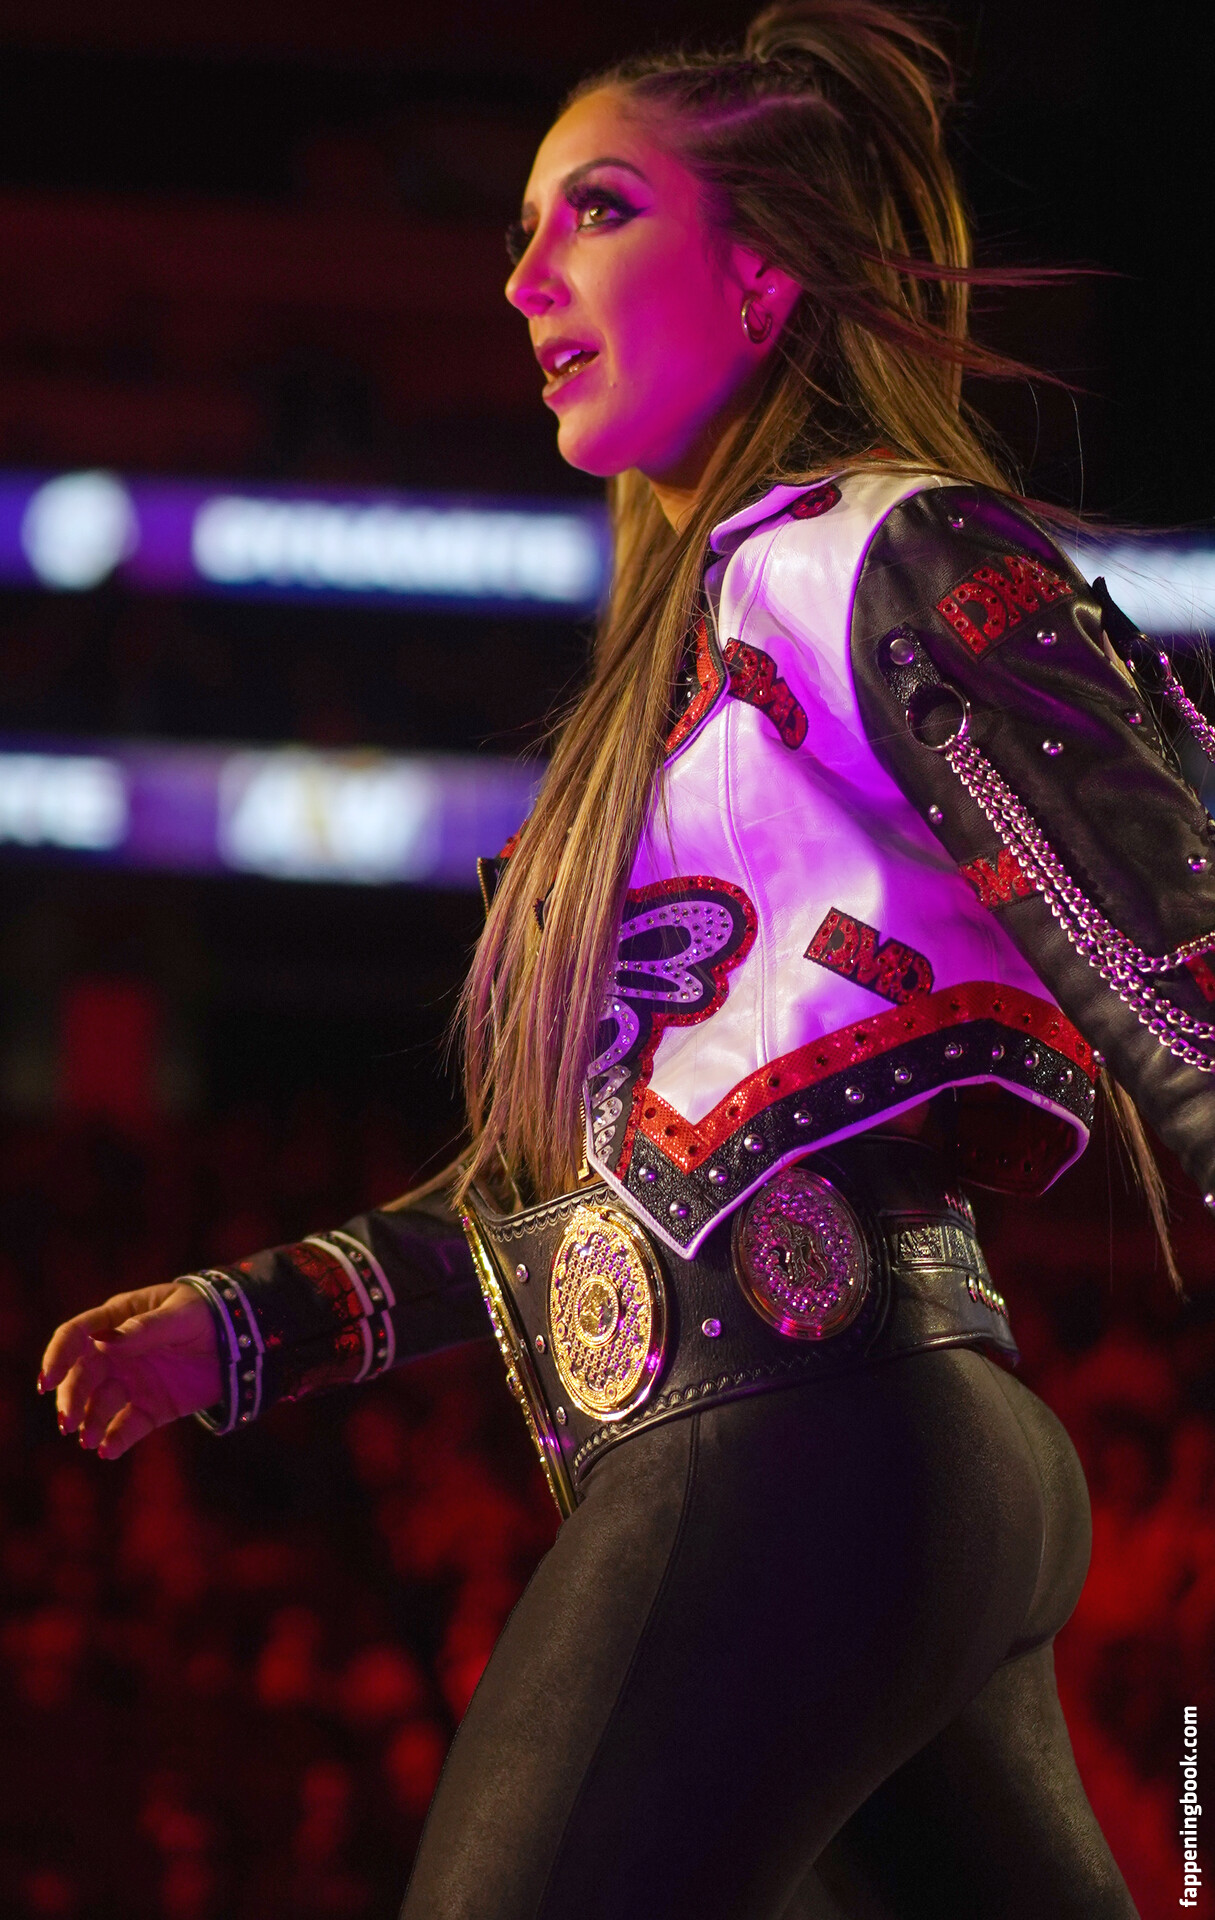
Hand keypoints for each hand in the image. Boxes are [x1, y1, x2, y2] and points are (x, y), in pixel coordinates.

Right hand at [39, 1283, 223, 1459]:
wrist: (244, 1339)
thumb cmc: (208, 1314)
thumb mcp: (182, 1316)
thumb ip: (145, 1330)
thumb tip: (104, 1342)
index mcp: (118, 1320)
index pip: (76, 1337)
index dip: (57, 1357)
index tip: (46, 1382)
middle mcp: (117, 1354)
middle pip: (82, 1376)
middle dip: (71, 1398)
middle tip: (68, 1421)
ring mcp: (132, 1382)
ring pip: (100, 1405)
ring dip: (89, 1423)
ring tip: (89, 1441)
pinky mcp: (151, 1408)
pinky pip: (127, 1426)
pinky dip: (116, 1440)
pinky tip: (108, 1451)